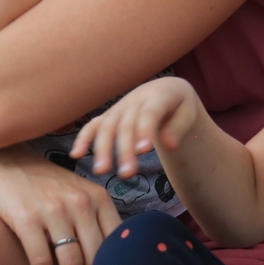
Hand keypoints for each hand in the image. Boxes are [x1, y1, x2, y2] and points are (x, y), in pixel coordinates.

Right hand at [0, 148, 119, 264]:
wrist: (5, 160)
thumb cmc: (45, 183)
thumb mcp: (78, 192)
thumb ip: (96, 219)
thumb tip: (111, 261)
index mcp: (98, 198)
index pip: (115, 245)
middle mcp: (80, 203)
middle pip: (95, 259)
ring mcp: (54, 210)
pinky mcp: (26, 219)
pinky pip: (43, 261)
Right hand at [71, 77, 204, 178]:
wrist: (164, 90)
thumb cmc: (179, 107)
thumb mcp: (188, 113)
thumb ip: (178, 129)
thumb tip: (169, 145)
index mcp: (158, 96)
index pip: (149, 113)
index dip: (145, 129)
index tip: (143, 150)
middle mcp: (135, 100)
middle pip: (126, 124)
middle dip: (124, 149)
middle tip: (126, 174)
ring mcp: (119, 108)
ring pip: (108, 126)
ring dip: (102, 148)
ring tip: (102, 171)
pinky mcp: (109, 116)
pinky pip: (94, 125)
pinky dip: (84, 138)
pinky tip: (76, 155)